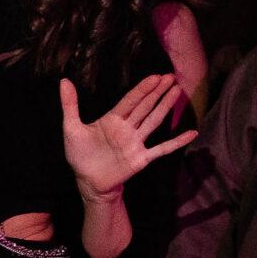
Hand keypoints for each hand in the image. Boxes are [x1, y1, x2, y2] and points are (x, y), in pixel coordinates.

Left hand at [62, 73, 196, 198]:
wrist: (87, 181)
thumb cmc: (79, 154)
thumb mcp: (71, 127)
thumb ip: (70, 104)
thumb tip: (64, 80)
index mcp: (112, 120)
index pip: (130, 101)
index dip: (142, 89)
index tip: (156, 76)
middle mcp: (127, 128)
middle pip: (145, 107)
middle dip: (158, 92)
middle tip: (172, 76)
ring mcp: (136, 143)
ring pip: (154, 121)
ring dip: (166, 107)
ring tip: (178, 91)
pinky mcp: (142, 158)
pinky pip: (162, 149)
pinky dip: (177, 142)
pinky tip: (192, 133)